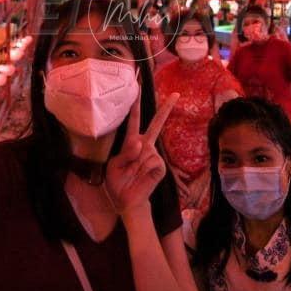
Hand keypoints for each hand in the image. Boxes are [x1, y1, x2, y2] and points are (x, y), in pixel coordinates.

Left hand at [106, 92, 177, 217]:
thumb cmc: (118, 182)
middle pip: (156, 124)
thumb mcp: (114, 166)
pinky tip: (142, 176)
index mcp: (131, 143)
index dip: (136, 106)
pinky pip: (152, 162)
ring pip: (146, 151)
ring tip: (132, 174)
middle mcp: (144, 146)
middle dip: (165, 109)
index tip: (138, 89)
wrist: (127, 200)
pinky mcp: (160, 166)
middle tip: (175, 94)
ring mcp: (154, 155)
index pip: (134, 121)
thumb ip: (126, 153)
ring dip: (136, 164)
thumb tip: (140, 142)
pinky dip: (144, 170)